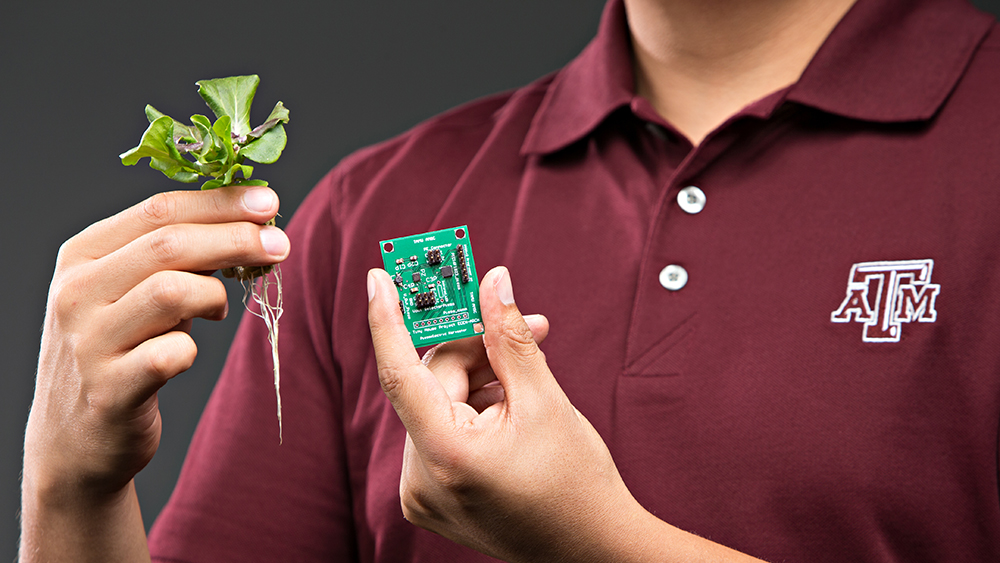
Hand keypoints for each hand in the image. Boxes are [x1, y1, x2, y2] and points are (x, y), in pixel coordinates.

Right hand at [24, 186, 287, 515]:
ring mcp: (88, 342)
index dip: (221, 202)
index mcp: (82, 256)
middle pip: (169, 244)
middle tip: (280, 244)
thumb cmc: (120, 352)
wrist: (73, 440)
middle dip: (236, 238)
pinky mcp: (110, 390)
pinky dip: (192, 349)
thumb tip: (251, 222)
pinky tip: (187, 353)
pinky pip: (172, 354)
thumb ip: (175, 258)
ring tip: (219, 310)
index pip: (158, 210)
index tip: (269, 201)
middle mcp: (76, 293)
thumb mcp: (131, 294)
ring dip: (213, 295)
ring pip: (171, 290)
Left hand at [367, 266, 643, 561]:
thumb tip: (493, 283)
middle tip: (524, 325)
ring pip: (440, 404)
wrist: (593, 549)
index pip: (401, 373)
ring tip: (528, 380)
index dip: (388, 319)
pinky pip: (442, 430)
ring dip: (480, 379)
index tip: (381, 276)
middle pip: (434, 384)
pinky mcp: (432, 497)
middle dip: (477, 350)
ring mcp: (424, 493)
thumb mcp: (546, 402)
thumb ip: (511, 338)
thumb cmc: (575, 484)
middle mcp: (423, 479)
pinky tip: (510, 408)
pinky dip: (472, 409)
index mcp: (447, 455)